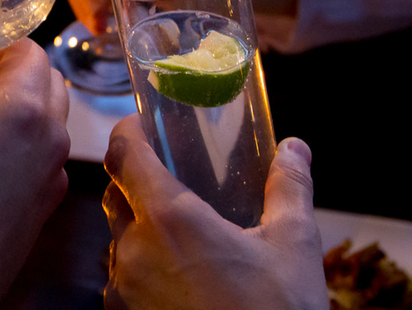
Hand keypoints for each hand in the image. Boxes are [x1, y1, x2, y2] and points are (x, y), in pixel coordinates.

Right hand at [0, 39, 70, 309]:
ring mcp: (55, 169)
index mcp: (23, 109)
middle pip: (47, 79)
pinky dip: (25, 136)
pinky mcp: (50, 198)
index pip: (30, 51)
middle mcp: (52, 134)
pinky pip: (46, 149)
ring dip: (21, 101)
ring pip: (51, 114)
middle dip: (13, 69)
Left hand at [103, 115, 327, 309]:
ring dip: (140, 228)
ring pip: (118, 239)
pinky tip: (177, 275)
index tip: (140, 123)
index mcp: (169, 218)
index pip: (122, 154)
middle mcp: (135, 249)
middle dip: (136, 180)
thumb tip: (295, 148)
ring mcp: (123, 289)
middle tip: (167, 175)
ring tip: (180, 233)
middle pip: (116, 194)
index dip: (127, 132)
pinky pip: (121, 278)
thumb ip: (289, 188)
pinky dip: (141, 266)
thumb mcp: (293, 247)